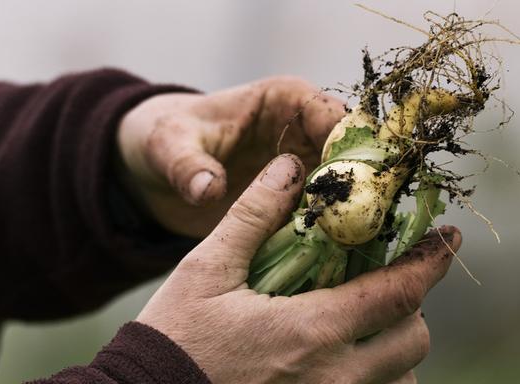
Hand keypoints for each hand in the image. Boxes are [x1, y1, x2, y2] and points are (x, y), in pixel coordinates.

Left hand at [117, 76, 344, 236]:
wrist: (154, 170)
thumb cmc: (163, 138)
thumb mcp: (168, 146)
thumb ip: (187, 166)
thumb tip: (208, 189)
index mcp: (284, 100)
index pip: (333, 117)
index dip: (350, 148)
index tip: (353, 186)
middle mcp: (306, 131)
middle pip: (353, 157)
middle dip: (364, 190)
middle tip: (365, 226)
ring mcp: (306, 170)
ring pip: (349, 191)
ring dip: (355, 218)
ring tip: (359, 250)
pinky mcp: (298, 203)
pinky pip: (327, 219)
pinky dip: (335, 237)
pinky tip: (341, 263)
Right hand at [136, 154, 460, 383]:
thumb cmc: (173, 338)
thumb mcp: (205, 269)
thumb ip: (254, 216)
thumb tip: (291, 168)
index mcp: (312, 331)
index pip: (398, 293)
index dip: (431, 261)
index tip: (448, 237)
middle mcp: (334, 378)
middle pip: (413, 341)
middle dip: (411, 305)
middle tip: (386, 279)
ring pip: (400, 379)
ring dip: (394, 347)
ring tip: (362, 320)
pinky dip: (374, 377)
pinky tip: (342, 357)